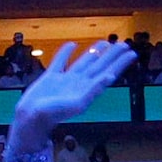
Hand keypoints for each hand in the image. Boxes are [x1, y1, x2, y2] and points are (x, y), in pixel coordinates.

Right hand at [11, 39, 136, 148]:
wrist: (30, 118)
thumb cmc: (52, 114)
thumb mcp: (77, 104)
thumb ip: (93, 90)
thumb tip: (110, 76)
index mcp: (87, 89)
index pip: (108, 73)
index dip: (120, 63)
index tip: (131, 53)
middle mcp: (79, 83)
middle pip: (100, 65)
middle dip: (112, 56)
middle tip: (124, 45)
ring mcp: (65, 80)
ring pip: (84, 62)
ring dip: (95, 52)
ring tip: (105, 43)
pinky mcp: (50, 77)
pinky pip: (60, 61)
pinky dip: (66, 52)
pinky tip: (71, 45)